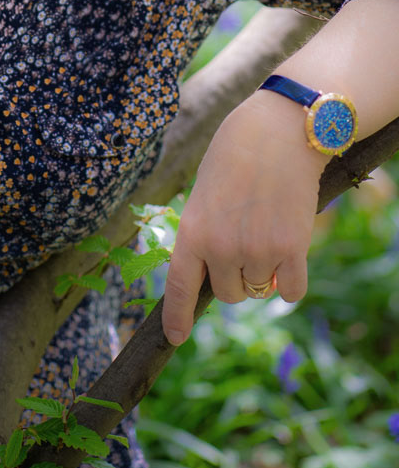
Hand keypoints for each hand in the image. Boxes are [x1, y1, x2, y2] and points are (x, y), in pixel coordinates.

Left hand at [161, 93, 326, 345]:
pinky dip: (292, 281)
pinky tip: (292, 256)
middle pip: (228, 293)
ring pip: (259, 289)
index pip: (179, 286)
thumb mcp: (205, 191)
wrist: (278, 130)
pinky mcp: (292, 250)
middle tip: (245, 241)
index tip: (176, 337)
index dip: (177, 316)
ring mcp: (257, 251)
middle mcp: (221, 247)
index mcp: (192, 230)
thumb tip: (215, 271)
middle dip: (235, 277)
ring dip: (265, 271)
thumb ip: (205, 232)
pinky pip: (291, 291)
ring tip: (267, 229)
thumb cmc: (237, 153)